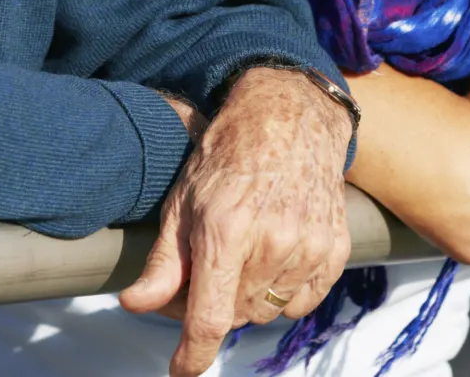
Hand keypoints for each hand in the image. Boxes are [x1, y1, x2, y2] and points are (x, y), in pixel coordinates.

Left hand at [119, 69, 352, 376]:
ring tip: (245, 253)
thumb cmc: (228, 155)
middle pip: (237, 315)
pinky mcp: (334, 248)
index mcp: (226, 231)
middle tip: (211, 268)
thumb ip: (163, 262)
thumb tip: (134, 305)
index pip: (210, 318)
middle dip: (218, 304)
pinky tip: (275, 255)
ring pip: (269, 311)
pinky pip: (303, 302)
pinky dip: (285, 292)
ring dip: (251, 297)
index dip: (193, 354)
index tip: (182, 370)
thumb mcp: (183, 202)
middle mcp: (273, 242)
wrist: (290, 118)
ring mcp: (309, 246)